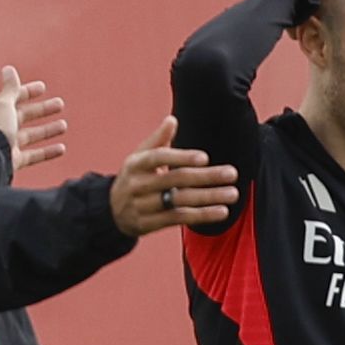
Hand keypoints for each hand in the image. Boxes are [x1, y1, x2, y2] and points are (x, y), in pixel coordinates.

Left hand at [0, 67, 70, 177]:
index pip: (15, 98)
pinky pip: (34, 155)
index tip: (43, 87)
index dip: (28, 91)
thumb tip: (8, 69)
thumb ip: (10, 88)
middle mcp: (3, 127)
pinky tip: (61, 149)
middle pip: (25, 116)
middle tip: (60, 104)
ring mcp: (9, 145)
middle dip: (43, 109)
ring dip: (48, 130)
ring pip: (32, 135)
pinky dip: (48, 152)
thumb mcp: (4, 104)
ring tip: (63, 126)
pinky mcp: (15, 161)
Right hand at [112, 116, 240, 235]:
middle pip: (175, 179)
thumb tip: (172, 120)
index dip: (181, 157)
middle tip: (232, 174)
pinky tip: (221, 212)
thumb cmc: (134, 177)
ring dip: (209, 198)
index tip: (205, 158)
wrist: (112, 211)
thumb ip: (157, 140)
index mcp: (136, 164)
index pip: (159, 158)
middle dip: (206, 177)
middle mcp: (138, 185)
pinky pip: (179, 218)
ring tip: (232, 194)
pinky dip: (202, 215)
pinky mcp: (149, 224)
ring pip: (180, 201)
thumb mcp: (139, 157)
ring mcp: (143, 206)